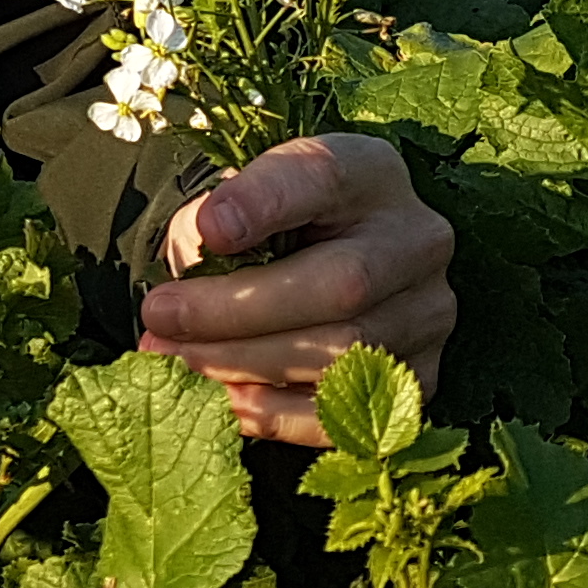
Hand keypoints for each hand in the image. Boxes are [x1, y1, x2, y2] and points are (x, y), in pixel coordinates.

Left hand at [136, 131, 457, 445]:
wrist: (328, 258)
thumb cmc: (271, 225)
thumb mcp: (245, 197)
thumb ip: (217, 220)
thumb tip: (199, 258)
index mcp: (369, 171)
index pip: (322, 177)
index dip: (264, 203)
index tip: (208, 228)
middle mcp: (417, 239)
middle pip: (340, 285)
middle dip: (236, 311)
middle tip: (159, 320)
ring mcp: (428, 312)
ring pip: (344, 355)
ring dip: (245, 366)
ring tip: (172, 363)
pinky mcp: (423, 376)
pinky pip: (352, 410)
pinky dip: (280, 416)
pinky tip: (225, 404)